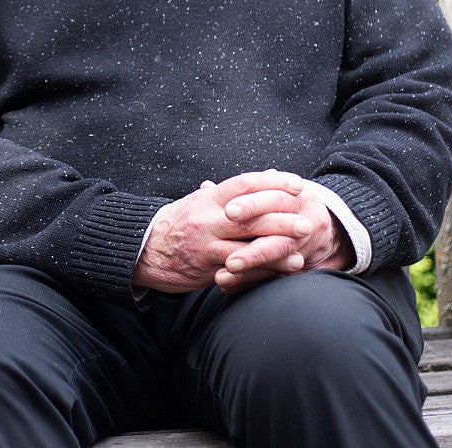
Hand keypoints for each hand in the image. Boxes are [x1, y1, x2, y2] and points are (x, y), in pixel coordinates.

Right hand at [134, 170, 347, 294]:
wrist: (144, 250)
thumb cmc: (177, 223)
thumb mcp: (199, 202)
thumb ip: (228, 194)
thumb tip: (262, 179)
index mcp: (209, 199)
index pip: (245, 184)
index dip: (273, 183)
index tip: (298, 185)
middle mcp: (209, 219)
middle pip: (252, 217)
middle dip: (282, 219)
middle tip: (307, 222)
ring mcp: (207, 244)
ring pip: (248, 246)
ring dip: (277, 249)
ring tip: (301, 250)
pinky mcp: (207, 268)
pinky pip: (239, 270)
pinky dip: (262, 271)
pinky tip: (280, 271)